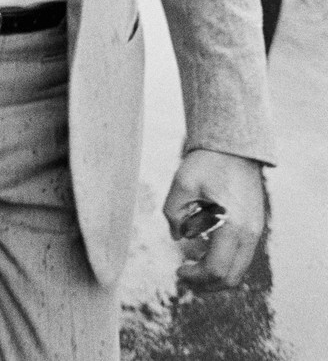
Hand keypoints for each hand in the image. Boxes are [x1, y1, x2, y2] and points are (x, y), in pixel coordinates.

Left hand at [164, 149, 265, 288]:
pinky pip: (242, 256)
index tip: (178, 271)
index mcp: (233, 226)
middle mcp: (249, 234)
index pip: (216, 270)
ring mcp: (255, 231)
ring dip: (216, 275)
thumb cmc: (207, 163)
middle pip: (230, 277)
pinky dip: (225, 262)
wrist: (234, 147)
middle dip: (205, 284)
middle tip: (184, 276)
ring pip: (238, 270)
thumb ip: (174, 213)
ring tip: (193, 267)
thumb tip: (177, 238)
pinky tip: (206, 251)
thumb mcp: (182, 183)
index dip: (195, 278)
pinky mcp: (255, 226)